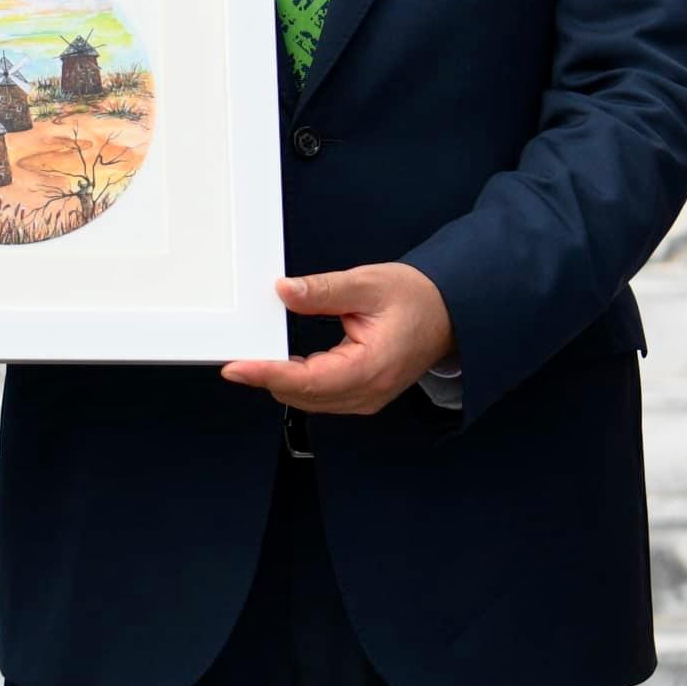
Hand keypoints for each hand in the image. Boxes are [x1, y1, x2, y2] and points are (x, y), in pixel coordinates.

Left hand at [219, 263, 451, 415]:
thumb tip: (283, 292)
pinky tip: (283, 364)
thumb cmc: (417, 298)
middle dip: (267, 377)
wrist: (450, 313)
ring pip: (309, 401)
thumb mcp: (368, 284)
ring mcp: (367, 399)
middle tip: (236, 354)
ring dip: (281, 381)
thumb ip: (323, 292)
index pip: (307, 380)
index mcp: (371, 368)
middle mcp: (368, 393)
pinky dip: (298, 383)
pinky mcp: (363, 395)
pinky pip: (322, 397)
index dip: (267, 374)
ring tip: (254, 357)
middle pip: (303, 396)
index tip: (236, 367)